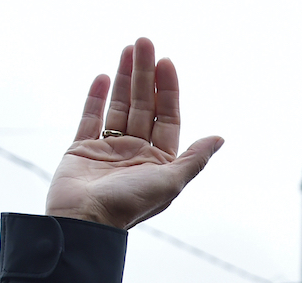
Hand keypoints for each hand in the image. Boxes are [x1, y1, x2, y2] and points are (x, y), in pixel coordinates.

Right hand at [45, 38, 223, 229]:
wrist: (86, 220)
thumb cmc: (130, 204)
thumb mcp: (171, 181)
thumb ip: (195, 158)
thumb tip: (219, 138)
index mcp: (160, 161)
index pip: (168, 117)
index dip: (169, 90)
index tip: (167, 62)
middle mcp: (137, 153)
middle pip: (144, 105)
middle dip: (145, 75)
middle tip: (145, 43)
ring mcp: (109, 149)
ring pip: (120, 106)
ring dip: (125, 78)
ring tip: (128, 49)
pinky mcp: (82, 148)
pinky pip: (91, 117)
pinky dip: (97, 97)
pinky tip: (105, 76)